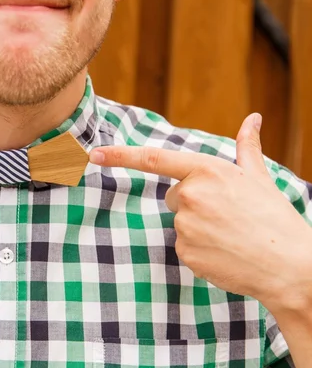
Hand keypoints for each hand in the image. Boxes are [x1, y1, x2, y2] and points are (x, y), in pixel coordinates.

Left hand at [89, 114, 311, 312]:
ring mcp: (185, 226)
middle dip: (193, 202)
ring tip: (230, 234)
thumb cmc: (275, 218)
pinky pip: (184, 247)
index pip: (153, 159)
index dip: (119, 156)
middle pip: (174, 196)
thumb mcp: (259, 178)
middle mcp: (190, 195)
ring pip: (180, 222)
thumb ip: (247, 148)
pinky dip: (200, 249)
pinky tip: (225, 251)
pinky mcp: (185, 253)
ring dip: (199, 227)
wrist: (291, 266)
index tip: (93, 154)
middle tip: (226, 214)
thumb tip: (252, 118)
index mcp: (206, 171)